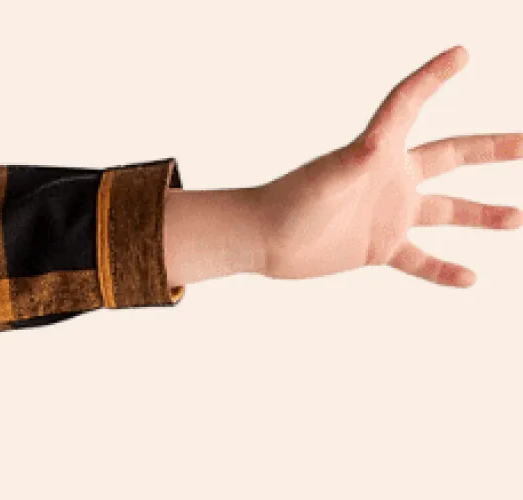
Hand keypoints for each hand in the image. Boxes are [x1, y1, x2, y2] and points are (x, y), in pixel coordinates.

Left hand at [252, 46, 521, 287]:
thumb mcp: (325, 180)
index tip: (461, 54)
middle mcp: (390, 177)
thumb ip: (353, 163)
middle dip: (490, 148)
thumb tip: (374, 147)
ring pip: (447, 210)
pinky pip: (420, 259)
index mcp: (378, 150)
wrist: (261, 239)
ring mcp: (387, 212)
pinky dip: (444, 269)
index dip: (434, 77)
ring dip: (482, 214)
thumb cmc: (287, 204)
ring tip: (517, 218)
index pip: (410, 103)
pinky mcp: (378, 246)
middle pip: (450, 155)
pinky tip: (470, 277)